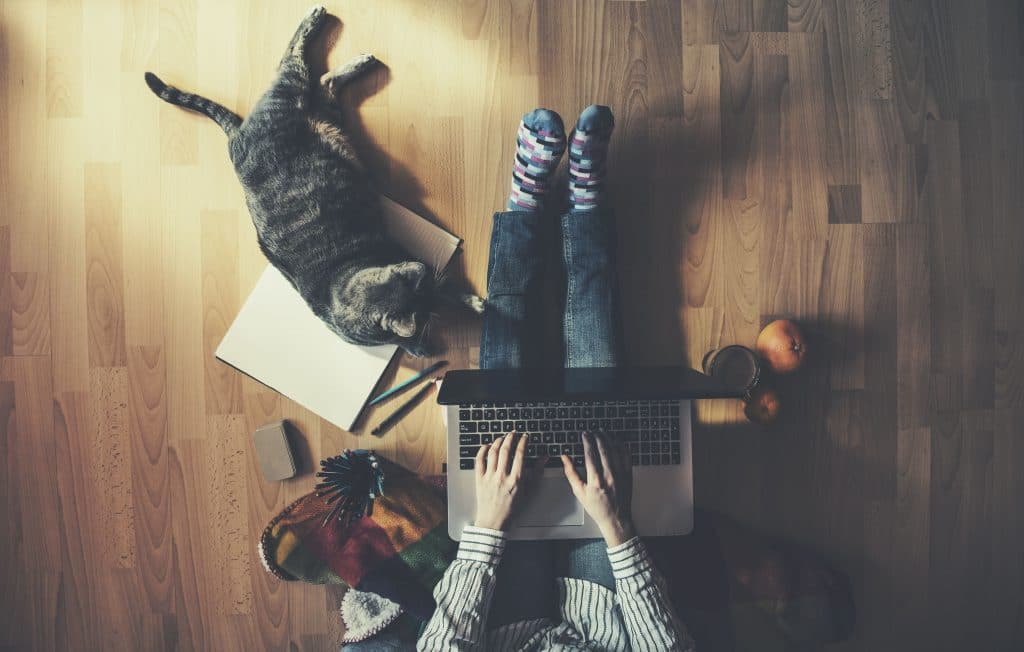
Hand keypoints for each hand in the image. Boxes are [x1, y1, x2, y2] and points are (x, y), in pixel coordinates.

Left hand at [473, 433, 540, 530]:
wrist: (494, 521)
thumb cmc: (512, 508)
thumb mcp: (529, 491)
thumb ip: (537, 472)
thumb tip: (544, 458)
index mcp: (516, 479)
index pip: (520, 454)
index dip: (523, 442)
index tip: (525, 437)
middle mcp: (502, 476)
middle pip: (506, 450)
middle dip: (511, 437)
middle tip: (513, 433)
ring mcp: (489, 477)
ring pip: (493, 453)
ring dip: (498, 441)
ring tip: (502, 438)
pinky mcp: (479, 479)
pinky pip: (479, 460)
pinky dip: (482, 450)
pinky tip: (487, 446)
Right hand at [561, 430, 635, 545]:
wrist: (615, 518)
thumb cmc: (597, 507)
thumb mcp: (579, 492)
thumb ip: (571, 473)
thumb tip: (565, 458)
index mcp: (595, 481)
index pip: (590, 455)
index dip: (587, 442)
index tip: (584, 435)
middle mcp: (609, 476)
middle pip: (604, 449)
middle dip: (598, 437)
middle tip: (594, 431)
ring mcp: (620, 475)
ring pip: (615, 451)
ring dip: (609, 439)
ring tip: (604, 433)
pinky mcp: (628, 475)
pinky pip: (626, 457)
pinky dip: (622, 447)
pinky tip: (618, 442)